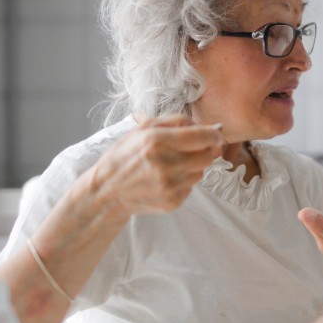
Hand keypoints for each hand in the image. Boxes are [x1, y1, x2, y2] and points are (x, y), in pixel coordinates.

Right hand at [87, 114, 222, 217]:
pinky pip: (192, 186)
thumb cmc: (125, 155)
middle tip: (195, 147)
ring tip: (173, 164)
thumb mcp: (143, 129)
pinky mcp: (173, 201)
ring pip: (202, 171)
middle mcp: (165, 164)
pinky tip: (167, 178)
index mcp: (157, 141)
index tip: (215, 134)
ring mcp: (170, 186)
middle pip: (209, 155)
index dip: (214, 134)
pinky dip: (185, 180)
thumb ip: (177, 121)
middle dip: (207, 149)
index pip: (204, 137)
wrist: (107, 191)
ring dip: (194, 165)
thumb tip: (208, 126)